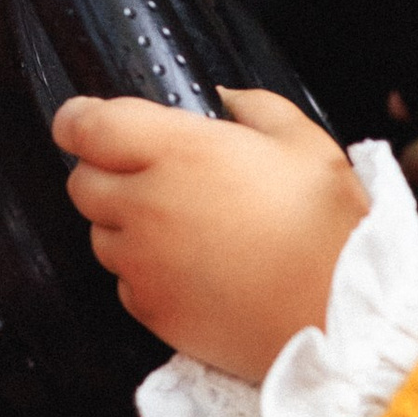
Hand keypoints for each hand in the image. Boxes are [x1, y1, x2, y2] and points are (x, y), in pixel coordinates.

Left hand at [53, 87, 369, 381]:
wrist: (338, 318)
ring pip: (100, 234)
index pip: (87, 126)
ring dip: (126, 225)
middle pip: (82, 181)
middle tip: (156, 175)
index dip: (79, 119)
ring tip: (185, 229)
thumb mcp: (307, 145)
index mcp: (179, 152)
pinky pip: (125, 281)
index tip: (87, 120)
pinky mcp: (150, 309)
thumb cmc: (328, 229)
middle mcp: (146, 206)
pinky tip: (195, 269)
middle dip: (106, 172)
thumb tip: (225, 98)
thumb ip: (257, 108)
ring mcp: (142, 263)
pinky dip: (146, 272)